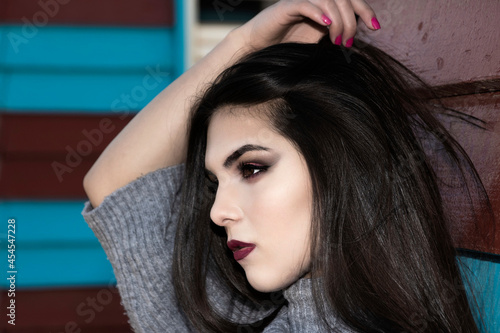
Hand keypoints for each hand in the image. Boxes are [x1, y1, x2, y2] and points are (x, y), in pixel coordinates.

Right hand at [235, 0, 378, 49]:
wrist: (258, 49)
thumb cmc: (286, 46)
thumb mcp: (316, 43)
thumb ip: (334, 37)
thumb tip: (354, 45)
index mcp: (324, 6)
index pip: (350, 0)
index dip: (365, 10)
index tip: (375, 27)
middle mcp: (314, 0)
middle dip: (351, 22)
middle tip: (347, 43)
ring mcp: (300, 1)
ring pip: (327, 0)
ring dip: (338, 21)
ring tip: (337, 40)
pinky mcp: (286, 8)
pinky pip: (305, 4)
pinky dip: (319, 13)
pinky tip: (326, 25)